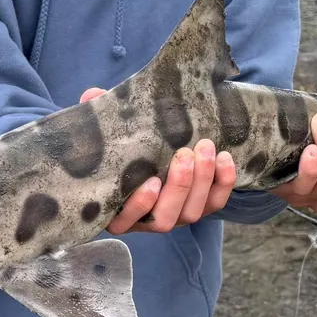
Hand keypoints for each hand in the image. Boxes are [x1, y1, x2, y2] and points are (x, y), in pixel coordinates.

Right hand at [79, 87, 236, 232]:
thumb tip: (92, 96)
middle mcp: (146, 220)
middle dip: (179, 186)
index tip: (151, 182)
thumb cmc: (125, 148)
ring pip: (191, 213)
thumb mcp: (110, 136)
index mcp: (117, 211)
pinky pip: (215, 203)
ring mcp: (175, 216)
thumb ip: (101, 122)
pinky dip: (223, 183)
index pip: (125, 221)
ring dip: (202, 181)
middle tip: (185, 154)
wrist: (156, 149)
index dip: (140, 205)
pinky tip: (224, 157)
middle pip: (165, 218)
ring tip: (205, 147)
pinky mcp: (200, 207)